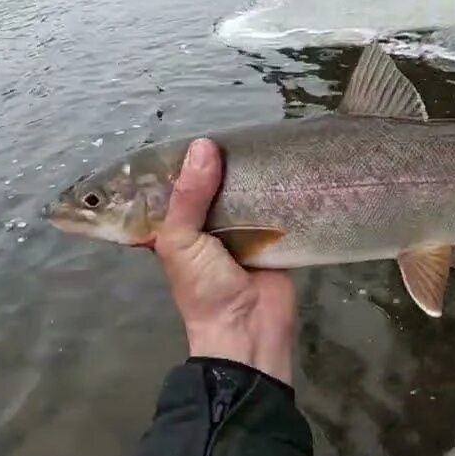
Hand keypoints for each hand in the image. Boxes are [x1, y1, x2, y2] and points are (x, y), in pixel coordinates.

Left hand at [153, 139, 296, 383]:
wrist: (250, 330)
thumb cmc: (204, 290)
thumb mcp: (181, 242)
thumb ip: (188, 196)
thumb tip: (204, 146)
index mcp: (175, 228)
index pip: (171, 187)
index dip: (176, 162)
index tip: (189, 128)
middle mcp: (205, 226)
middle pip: (209, 185)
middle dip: (217, 161)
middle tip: (230, 125)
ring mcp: (240, 229)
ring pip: (242, 191)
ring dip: (249, 172)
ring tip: (258, 134)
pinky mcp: (272, 235)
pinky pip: (272, 205)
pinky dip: (276, 188)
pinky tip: (283, 160)